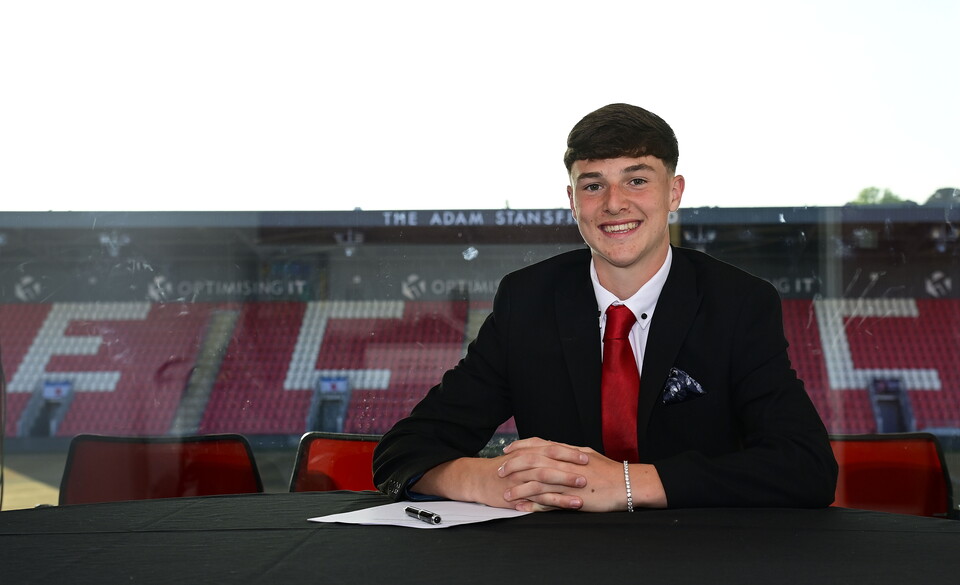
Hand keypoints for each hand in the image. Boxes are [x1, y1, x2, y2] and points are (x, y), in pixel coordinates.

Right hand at [410, 437, 588, 510]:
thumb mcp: (520, 456)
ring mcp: (521, 480)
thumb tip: (562, 453)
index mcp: (528, 452)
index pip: (552, 449)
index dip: (569, 452)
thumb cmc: (503, 468)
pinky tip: (568, 507)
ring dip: (565, 488)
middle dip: (570, 468)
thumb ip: (539, 454)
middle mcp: (525, 464)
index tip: (587, 456)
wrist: (479, 479)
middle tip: (589, 472)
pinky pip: (539, 499)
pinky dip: (555, 503)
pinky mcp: (518, 495)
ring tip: (583, 493)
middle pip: (551, 463)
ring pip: (546, 482)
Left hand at [500, 438, 666, 511]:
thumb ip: (568, 452)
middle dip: (513, 466)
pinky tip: (523, 509)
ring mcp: (567, 481)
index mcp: (568, 452)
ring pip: (536, 482)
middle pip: (532, 461)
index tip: (507, 450)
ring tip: (506, 494)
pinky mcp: (572, 498)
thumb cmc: (609, 471)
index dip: (520, 446)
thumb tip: (553, 448)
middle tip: (499, 470)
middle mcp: (565, 463)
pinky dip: (533, 505)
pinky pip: (548, 502)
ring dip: (519, 488)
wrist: (627, 484)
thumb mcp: (587, 455)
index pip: (538, 444)